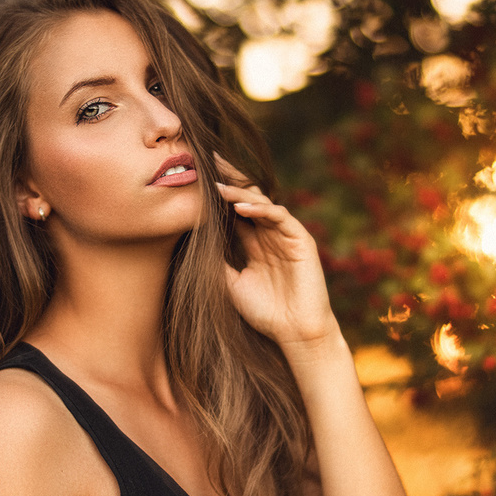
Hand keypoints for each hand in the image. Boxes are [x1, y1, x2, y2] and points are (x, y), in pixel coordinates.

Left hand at [213, 156, 339, 352]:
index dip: (218, 195)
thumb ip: (218, 261)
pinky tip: (241, 207)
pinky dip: (261, 210)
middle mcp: (270, 235)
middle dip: (230, 180)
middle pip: (248, 198)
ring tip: (218, 187)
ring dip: (240, 194)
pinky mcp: (301, 240)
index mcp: (255, 243)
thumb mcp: (230, 285)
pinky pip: (280, 216)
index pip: (234, 211)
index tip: (197, 179)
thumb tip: (194, 242)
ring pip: (262, 204)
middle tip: (209, 162)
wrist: (294, 333)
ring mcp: (286, 235)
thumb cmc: (264, 313)